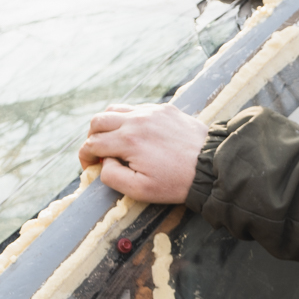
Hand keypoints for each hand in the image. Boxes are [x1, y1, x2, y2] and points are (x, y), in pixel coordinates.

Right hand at [78, 103, 209, 204]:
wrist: (212, 165)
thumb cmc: (177, 182)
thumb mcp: (140, 190)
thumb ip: (112, 176)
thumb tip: (103, 162)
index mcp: (127, 141)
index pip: (92, 143)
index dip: (85, 156)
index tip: (90, 166)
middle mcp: (136, 120)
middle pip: (97, 121)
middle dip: (91, 137)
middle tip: (98, 153)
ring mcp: (151, 111)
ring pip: (115, 109)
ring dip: (107, 124)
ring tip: (113, 141)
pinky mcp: (165, 109)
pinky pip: (137, 108)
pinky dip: (128, 118)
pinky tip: (136, 134)